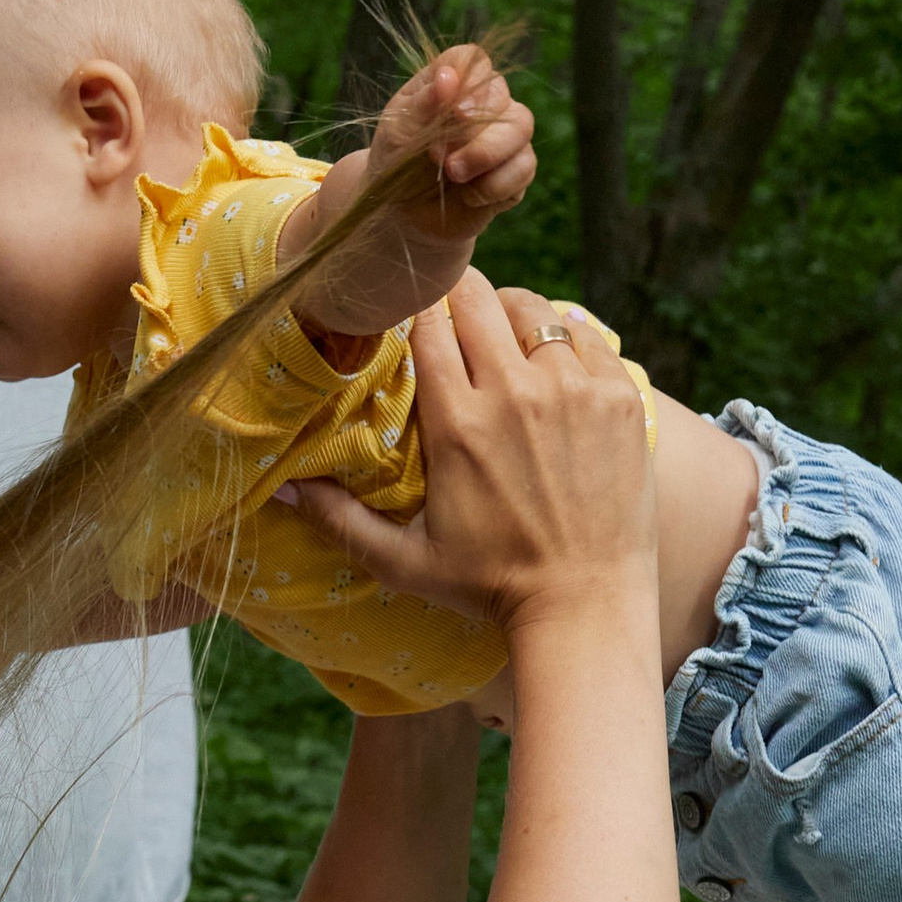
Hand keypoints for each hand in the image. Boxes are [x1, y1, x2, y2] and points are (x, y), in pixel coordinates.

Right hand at [278, 275, 653, 630]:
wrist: (584, 605)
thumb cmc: (489, 587)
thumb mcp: (404, 563)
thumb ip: (341, 521)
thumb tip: (284, 490)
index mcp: (457, 423)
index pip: (427, 323)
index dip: (416, 314)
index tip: (415, 327)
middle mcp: (515, 393)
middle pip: (477, 297)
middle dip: (459, 300)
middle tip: (457, 324)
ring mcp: (574, 389)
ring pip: (532, 308)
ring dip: (511, 315)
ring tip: (504, 341)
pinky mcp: (617, 395)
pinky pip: (585, 333)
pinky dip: (564, 337)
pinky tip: (552, 362)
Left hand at [370, 44, 536, 239]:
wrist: (402, 215)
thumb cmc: (395, 165)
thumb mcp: (397, 132)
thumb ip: (422, 104)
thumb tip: (448, 77)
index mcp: (450, 83)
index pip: (472, 61)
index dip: (470, 83)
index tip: (455, 112)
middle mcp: (483, 103)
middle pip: (501, 95)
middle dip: (471, 130)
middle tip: (437, 155)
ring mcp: (504, 135)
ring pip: (521, 127)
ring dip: (486, 154)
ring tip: (454, 175)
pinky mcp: (515, 171)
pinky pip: (524, 167)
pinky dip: (495, 185)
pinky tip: (470, 196)